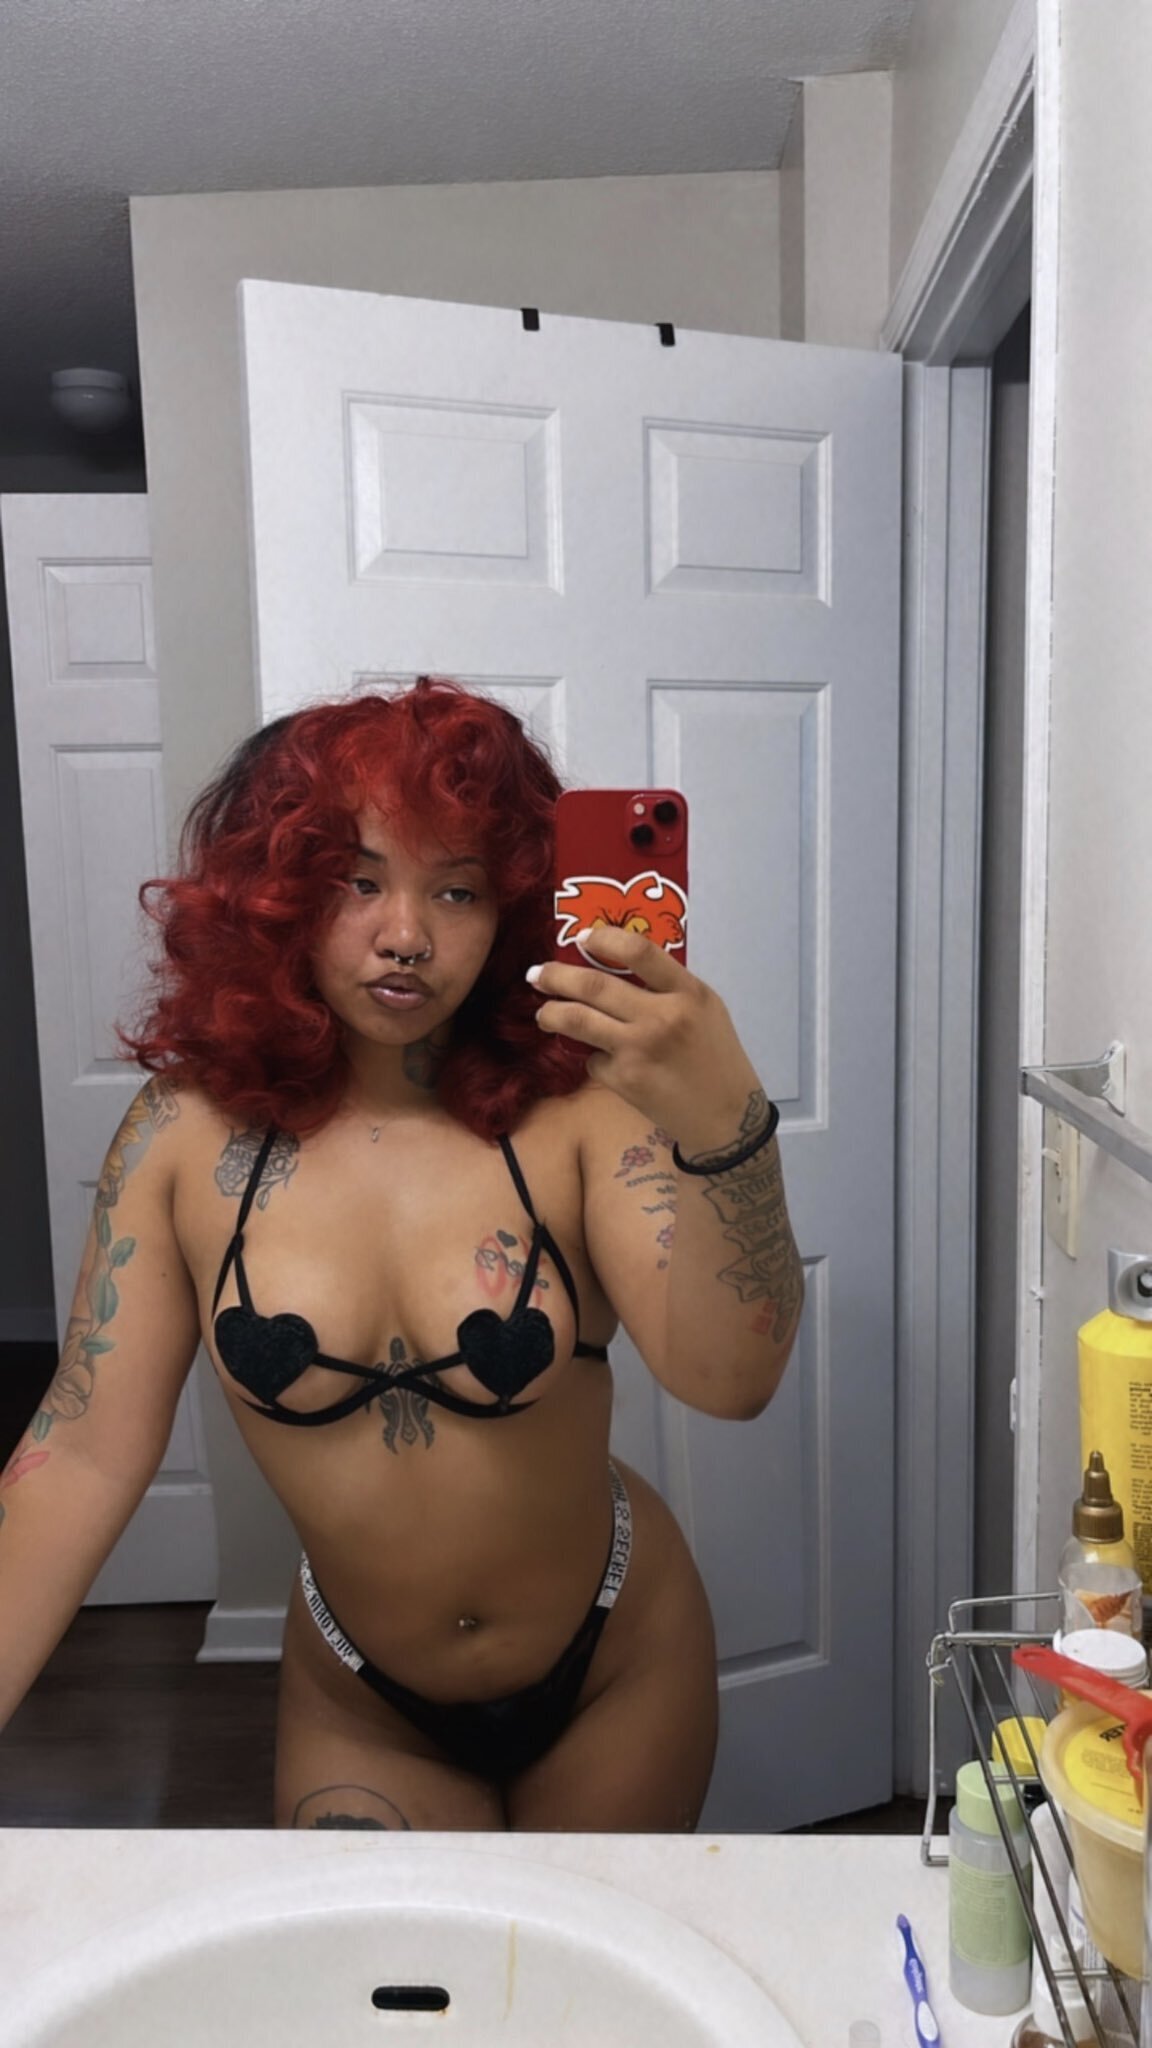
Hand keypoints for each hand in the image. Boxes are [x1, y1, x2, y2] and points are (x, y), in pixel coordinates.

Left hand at [527, 924, 764, 1146]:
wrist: (727, 1116)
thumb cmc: (715, 1057)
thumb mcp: (705, 1009)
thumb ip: (668, 986)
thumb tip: (614, 964)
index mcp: (688, 993)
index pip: (639, 951)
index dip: (604, 939)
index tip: (583, 938)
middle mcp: (661, 1017)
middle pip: (593, 985)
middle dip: (556, 976)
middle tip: (537, 974)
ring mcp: (639, 1049)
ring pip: (577, 1020)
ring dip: (551, 1012)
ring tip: (544, 1013)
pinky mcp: (625, 1079)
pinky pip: (593, 1059)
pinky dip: (593, 1057)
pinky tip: (606, 1062)